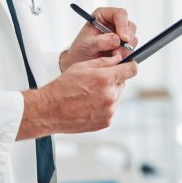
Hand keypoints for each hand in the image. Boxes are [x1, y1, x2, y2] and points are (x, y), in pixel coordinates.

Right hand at [17, 54, 137, 139]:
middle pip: (122, 83)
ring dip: (107, 94)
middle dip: (112, 81)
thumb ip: (103, 62)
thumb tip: (118, 60)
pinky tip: (88, 105)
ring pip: (115, 97)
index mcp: (105, 79)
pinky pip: (109, 110)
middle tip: (94, 83)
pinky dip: (102, 107)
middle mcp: (110, 96)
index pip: (132, 70)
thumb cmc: (62, 88)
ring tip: (88, 95)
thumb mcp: (81, 67)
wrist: (50, 110)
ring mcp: (109, 111)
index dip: (130, 66)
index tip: (127, 66)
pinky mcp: (106, 122)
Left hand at [60, 7, 137, 71]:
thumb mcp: (87, 45)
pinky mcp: (123, 44)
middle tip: (117, 52)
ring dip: (126, 49)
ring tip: (114, 56)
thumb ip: (100, 41)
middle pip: (129, 25)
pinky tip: (116, 58)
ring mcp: (119, 33)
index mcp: (102, 15)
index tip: (123, 39)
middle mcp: (113, 22)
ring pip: (132, 37)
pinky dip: (126, 54)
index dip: (123, 26)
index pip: (119, 14)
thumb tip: (116, 39)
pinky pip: (131, 47)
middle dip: (126, 40)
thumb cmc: (80, 49)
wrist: (80, 60)